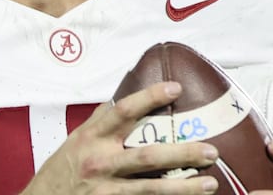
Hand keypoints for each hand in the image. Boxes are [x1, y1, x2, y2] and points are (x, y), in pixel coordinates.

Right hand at [20, 81, 220, 193]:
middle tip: (210, 150)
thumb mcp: (77, 139)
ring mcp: (106, 189)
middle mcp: (100, 162)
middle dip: (182, 153)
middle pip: (147, 156)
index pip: (123, 111)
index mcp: (92, 137)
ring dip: (184, 187)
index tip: (175, 88)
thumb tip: (123, 96)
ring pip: (151, 187)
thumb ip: (101, 120)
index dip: (150, 97)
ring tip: (210, 183)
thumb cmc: (62, 169)